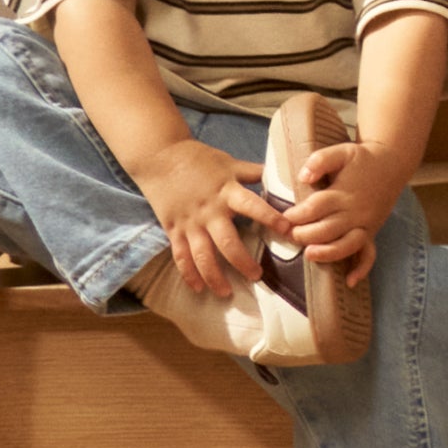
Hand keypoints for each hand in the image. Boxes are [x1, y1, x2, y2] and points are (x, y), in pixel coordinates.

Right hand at [136, 138, 287, 296]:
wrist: (159, 155)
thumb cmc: (198, 158)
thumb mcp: (228, 162)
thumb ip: (253, 172)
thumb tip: (282, 174)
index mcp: (226, 190)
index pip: (252, 206)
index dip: (270, 218)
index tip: (288, 230)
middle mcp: (209, 210)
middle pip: (227, 242)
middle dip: (243, 262)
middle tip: (257, 276)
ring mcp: (190, 222)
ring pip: (203, 255)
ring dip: (215, 276)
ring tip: (227, 292)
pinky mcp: (173, 229)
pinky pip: (181, 256)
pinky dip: (189, 274)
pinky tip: (198, 288)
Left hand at [281, 138, 405, 285]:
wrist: (392, 163)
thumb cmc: (362, 158)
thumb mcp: (341, 151)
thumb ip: (320, 161)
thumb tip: (303, 177)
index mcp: (344, 192)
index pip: (315, 207)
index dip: (297, 214)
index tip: (284, 216)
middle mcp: (355, 212)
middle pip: (327, 229)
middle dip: (305, 235)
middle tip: (289, 234)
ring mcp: (365, 224)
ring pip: (346, 245)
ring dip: (327, 253)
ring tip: (309, 255)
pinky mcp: (371, 232)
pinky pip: (369, 254)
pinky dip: (362, 269)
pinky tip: (350, 281)